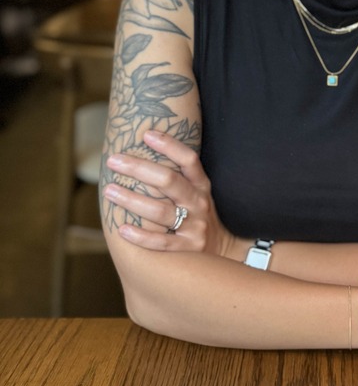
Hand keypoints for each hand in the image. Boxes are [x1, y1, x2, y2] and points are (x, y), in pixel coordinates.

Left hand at [104, 129, 234, 257]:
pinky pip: (161, 242)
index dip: (169, 145)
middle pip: (169, 181)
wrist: (219, 251)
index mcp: (201, 185)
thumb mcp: (195, 193)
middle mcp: (199, 203)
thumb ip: (176, 177)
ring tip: (109, 191)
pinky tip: (122, 229)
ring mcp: (195, 227)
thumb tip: (140, 153)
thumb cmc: (196, 216)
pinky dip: (141, 236)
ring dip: (132, 200)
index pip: (188, 160)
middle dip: (139, 168)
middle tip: (113, 161)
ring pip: (160, 211)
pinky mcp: (187, 249)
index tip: (146, 134)